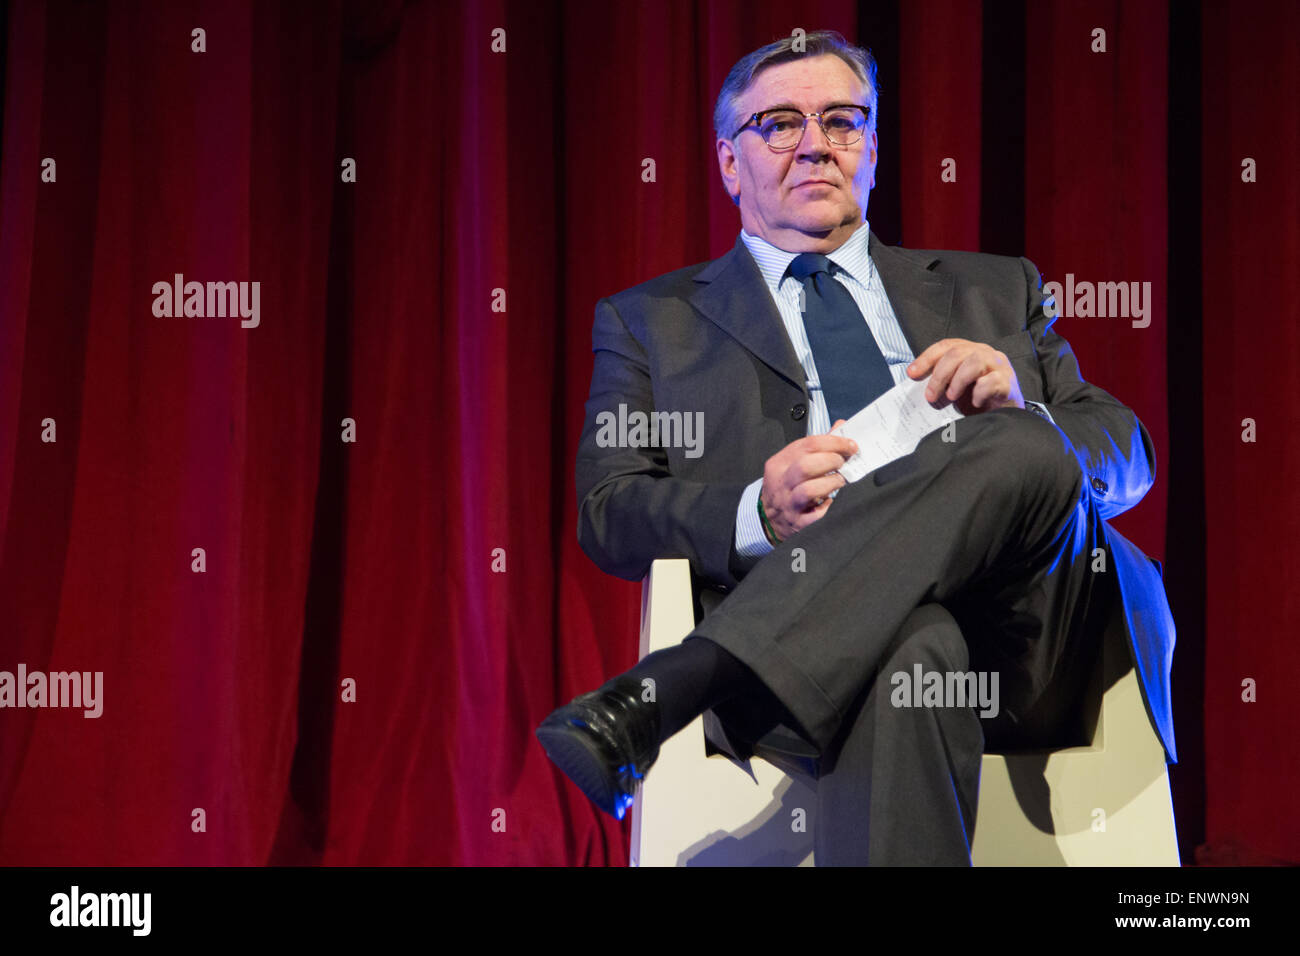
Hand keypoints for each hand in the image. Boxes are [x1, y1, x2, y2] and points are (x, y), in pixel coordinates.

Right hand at [759, 420, 856, 540]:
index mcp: (780, 463)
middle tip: (844, 463)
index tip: (850, 446)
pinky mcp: (797, 522)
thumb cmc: (785, 486)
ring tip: (840, 480)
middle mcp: (781, 482)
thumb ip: (816, 446)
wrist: (767, 518)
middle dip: (832, 461)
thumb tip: (840, 427)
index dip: (834, 442)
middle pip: (806, 465)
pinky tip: (830, 502)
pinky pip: (815, 516)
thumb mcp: (793, 462)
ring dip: (831, 483)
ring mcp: (788, 503)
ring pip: (809, 490)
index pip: (807, 445)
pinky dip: (827, 508)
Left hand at [907, 338, 1023, 414]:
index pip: (946, 346)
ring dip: (958, 381)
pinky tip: (975, 403)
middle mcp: (985, 353)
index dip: (927, 358)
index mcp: (970, 351)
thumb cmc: (978, 399)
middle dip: (939, 375)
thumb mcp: (955, 388)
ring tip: (952, 397)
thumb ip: (941, 381)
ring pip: (974, 362)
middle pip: (957, 353)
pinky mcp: (1008, 382)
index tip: (912, 374)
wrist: (1006, 416)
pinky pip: (991, 382)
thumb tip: (918, 385)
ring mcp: (999, 366)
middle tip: (930, 395)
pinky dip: (979, 392)